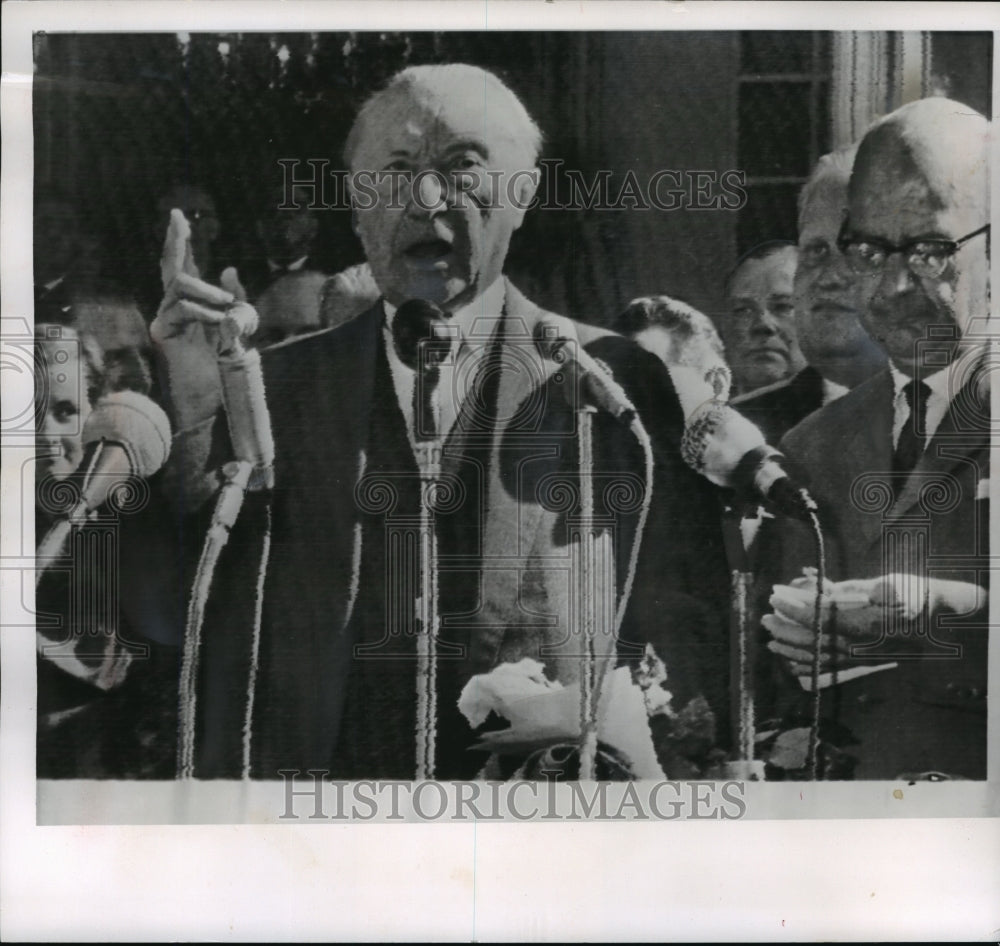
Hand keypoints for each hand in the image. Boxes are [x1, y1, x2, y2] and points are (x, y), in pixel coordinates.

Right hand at [150, 210, 257, 429]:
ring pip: (180, 286)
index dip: (180, 241)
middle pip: (172, 268)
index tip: (179, 216)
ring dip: (209, 293)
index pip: (181, 266)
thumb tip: (228, 268)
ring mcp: (164, 318)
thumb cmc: (223, 365)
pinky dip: (204, 312)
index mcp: (191, 303)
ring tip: (228, 308)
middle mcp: (172, 307)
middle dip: (180, 248)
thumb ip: (235, 300)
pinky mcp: (161, 332)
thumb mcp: (238, 326)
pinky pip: (181, 308)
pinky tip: (218, 324)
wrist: (212, 398)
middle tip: (189, 237)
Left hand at [763, 570, 987, 677]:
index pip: (820, 616)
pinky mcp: (864, 663)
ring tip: (770, 639)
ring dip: (791, 648)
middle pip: (813, 639)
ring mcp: (862, 657)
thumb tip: (817, 588)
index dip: (794, 607)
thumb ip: (848, 589)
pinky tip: (791, 664)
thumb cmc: (913, 595)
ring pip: (819, 656)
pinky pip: (831, 669)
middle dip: (785, 628)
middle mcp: (862, 644)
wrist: (941, 620)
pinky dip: (808, 666)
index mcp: (866, 622)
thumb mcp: (884, 584)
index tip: (774, 595)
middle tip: (765, 616)